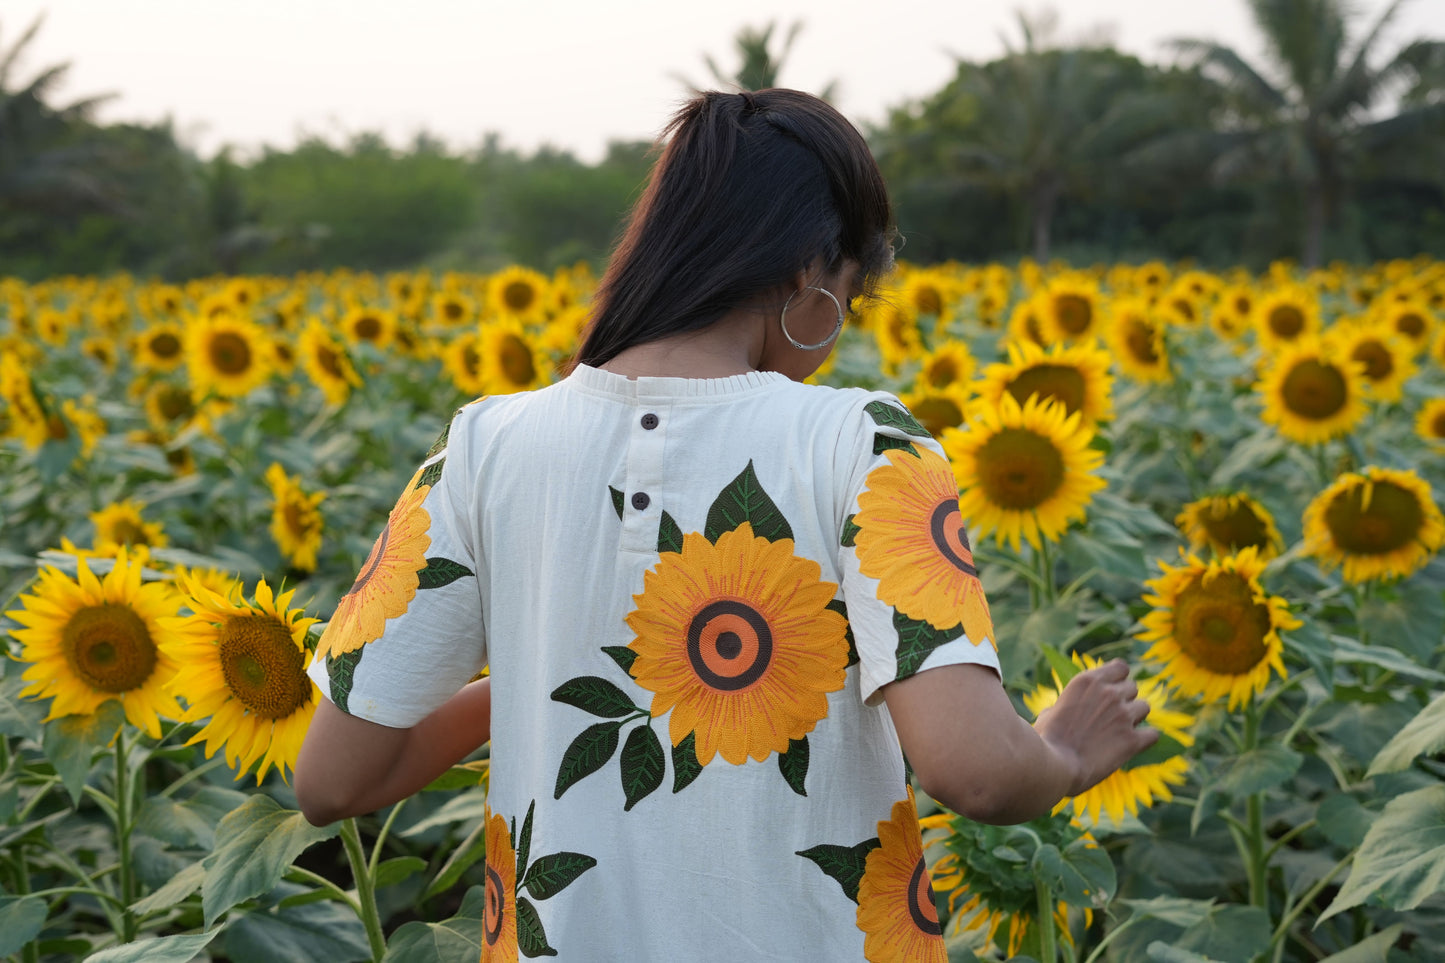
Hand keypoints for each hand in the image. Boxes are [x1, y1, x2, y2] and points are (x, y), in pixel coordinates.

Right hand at [1032, 659, 1157, 796]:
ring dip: (1134, 717)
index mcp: (1088, 682)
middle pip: (1132, 688)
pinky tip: (1134, 745)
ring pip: (1144, 707)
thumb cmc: (1044, 741)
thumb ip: (1066, 705)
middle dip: (1123, 700)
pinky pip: (1153, 734)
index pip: (1120, 667)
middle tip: (1110, 717)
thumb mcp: (1049, 713)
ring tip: (1120, 731)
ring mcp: (1123, 715)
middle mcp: (1109, 693)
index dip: (1118, 679)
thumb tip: (1063, 711)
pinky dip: (1145, 739)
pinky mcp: (1132, 740)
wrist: (1053, 766)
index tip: (1111, 689)